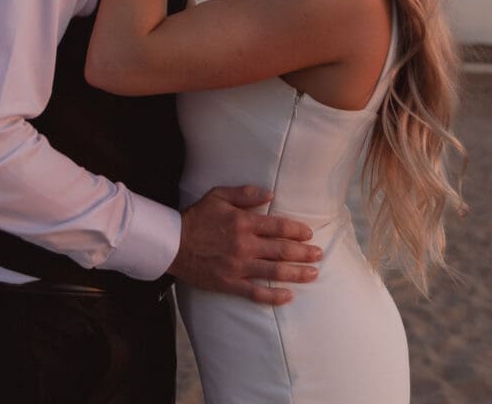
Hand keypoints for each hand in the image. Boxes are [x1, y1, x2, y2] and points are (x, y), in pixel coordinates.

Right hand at [168, 185, 321, 305]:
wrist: (173, 243)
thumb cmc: (197, 217)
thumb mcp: (219, 196)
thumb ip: (245, 194)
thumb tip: (271, 194)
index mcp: (243, 222)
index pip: (278, 226)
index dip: (297, 230)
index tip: (309, 233)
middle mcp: (244, 245)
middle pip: (281, 250)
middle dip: (304, 252)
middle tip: (319, 254)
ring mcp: (238, 266)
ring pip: (274, 272)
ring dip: (297, 273)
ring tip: (313, 273)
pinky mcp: (229, 283)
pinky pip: (255, 293)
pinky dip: (273, 296)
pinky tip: (288, 296)